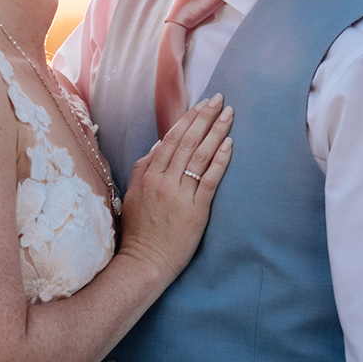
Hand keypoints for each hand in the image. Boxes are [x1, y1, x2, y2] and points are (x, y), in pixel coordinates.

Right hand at [119, 94, 232, 285]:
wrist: (144, 262)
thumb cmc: (139, 231)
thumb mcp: (132, 194)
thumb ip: (143, 168)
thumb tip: (160, 145)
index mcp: (149, 175)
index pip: (171, 138)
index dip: (188, 119)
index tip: (202, 104)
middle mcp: (164, 181)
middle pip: (188, 142)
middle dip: (205, 117)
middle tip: (220, 99)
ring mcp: (180, 195)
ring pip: (200, 156)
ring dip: (216, 132)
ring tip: (229, 114)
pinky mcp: (196, 211)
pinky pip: (209, 180)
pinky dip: (220, 160)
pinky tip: (229, 144)